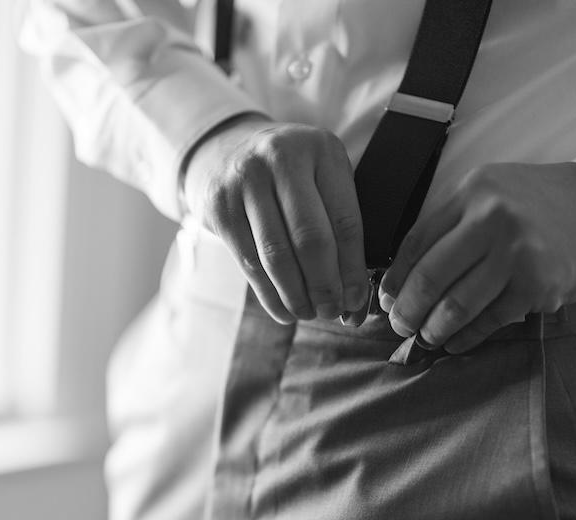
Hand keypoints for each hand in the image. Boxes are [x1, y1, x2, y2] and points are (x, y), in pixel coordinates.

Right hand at [183, 114, 369, 322]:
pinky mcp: (220, 206)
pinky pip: (248, 261)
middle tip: (331, 312)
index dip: (353, 269)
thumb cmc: (291, 176)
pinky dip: (268, 294)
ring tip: (308, 313)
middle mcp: (282, 158)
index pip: (345, 221)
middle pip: (310, 239)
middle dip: (324, 286)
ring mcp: (246, 180)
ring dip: (295, 295)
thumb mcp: (323, 180)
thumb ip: (340, 227)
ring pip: (276, 255)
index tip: (356, 301)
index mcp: (322, 150)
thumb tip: (355, 299)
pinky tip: (283, 309)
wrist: (228, 152)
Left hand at [378, 162, 575, 352]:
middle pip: (431, 276)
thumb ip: (449, 225)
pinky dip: (468, 336)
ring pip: (458, 304)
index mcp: (471, 192)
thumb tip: (403, 279)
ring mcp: (518, 252)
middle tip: (400, 326)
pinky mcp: (539, 285)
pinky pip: (491, 319)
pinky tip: (455, 343)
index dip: (395, 278)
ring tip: (425, 338)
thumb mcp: (488, 194)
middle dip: (408, 310)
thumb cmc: (533, 205)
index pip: (416, 243)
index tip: (386, 300)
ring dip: (434, 329)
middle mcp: (493, 218)